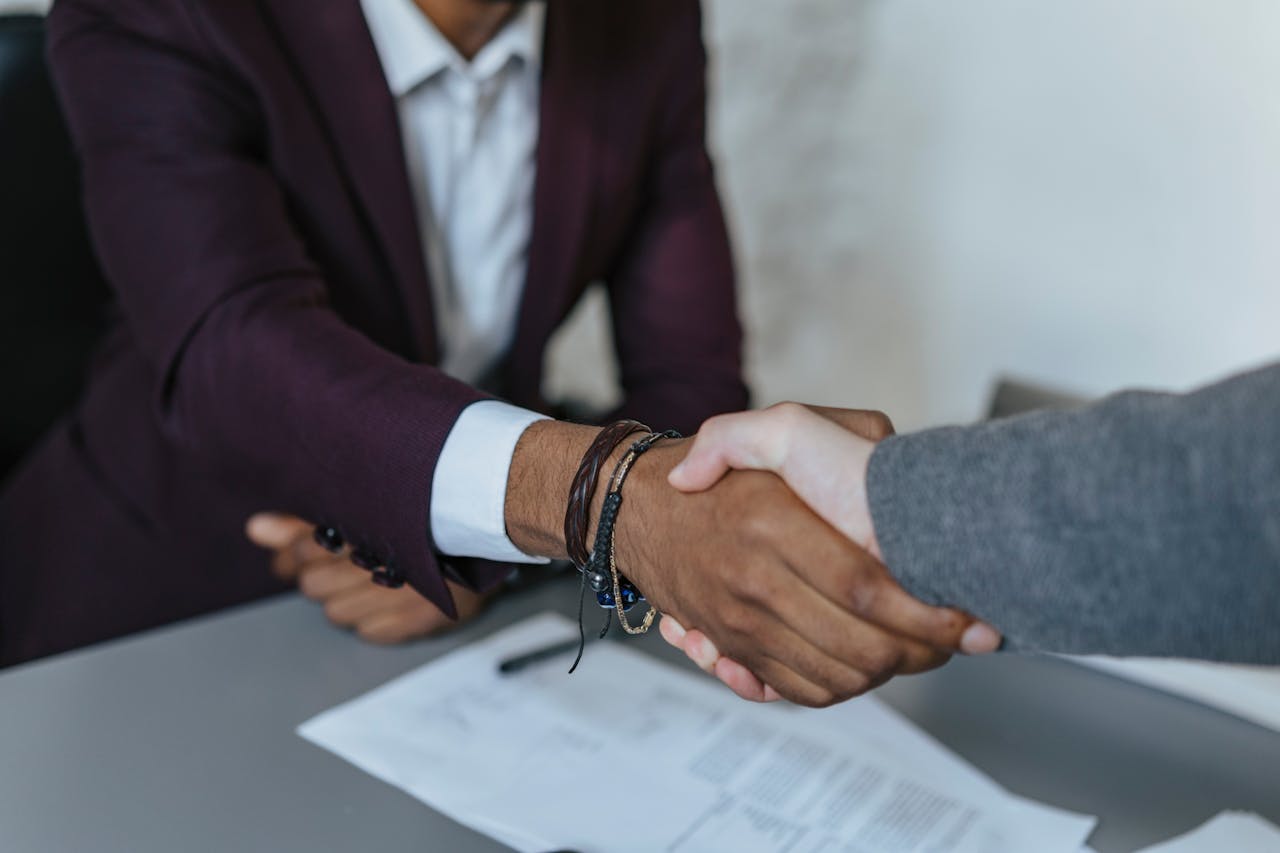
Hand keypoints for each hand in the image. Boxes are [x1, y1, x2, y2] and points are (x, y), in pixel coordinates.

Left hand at [246, 513, 487, 642]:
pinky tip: (389, 600)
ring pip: (336, 614)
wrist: (485, 525)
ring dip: (345, 601)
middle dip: (321, 577)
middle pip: (313, 587)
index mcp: (367, 522)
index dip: (299, 553)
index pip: (304, 550)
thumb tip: (254, 529)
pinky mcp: (424, 618)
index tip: (313, 548)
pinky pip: (370, 633)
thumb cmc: (415, 521)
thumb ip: (300, 523)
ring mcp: (406, 591)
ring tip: (370, 581)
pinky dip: (374, 620)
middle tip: (346, 564)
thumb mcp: (357, 512)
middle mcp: (385, 557)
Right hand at [660, 404, 1000, 701]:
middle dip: (921, 654)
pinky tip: (865, 666)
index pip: (863, 587)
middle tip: (954, 641)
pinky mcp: (732, 647)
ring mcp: (739, 621)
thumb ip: (838, 427)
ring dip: (888, 675)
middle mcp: (753, 578)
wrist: (639, 509)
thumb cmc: (722, 475)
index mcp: (773, 521)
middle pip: (858, 645)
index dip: (923, 614)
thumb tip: (885, 454)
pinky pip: (798, 690)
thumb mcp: (777, 424)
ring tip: (920, 652)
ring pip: (834, 677)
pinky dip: (839, 689)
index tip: (964, 618)